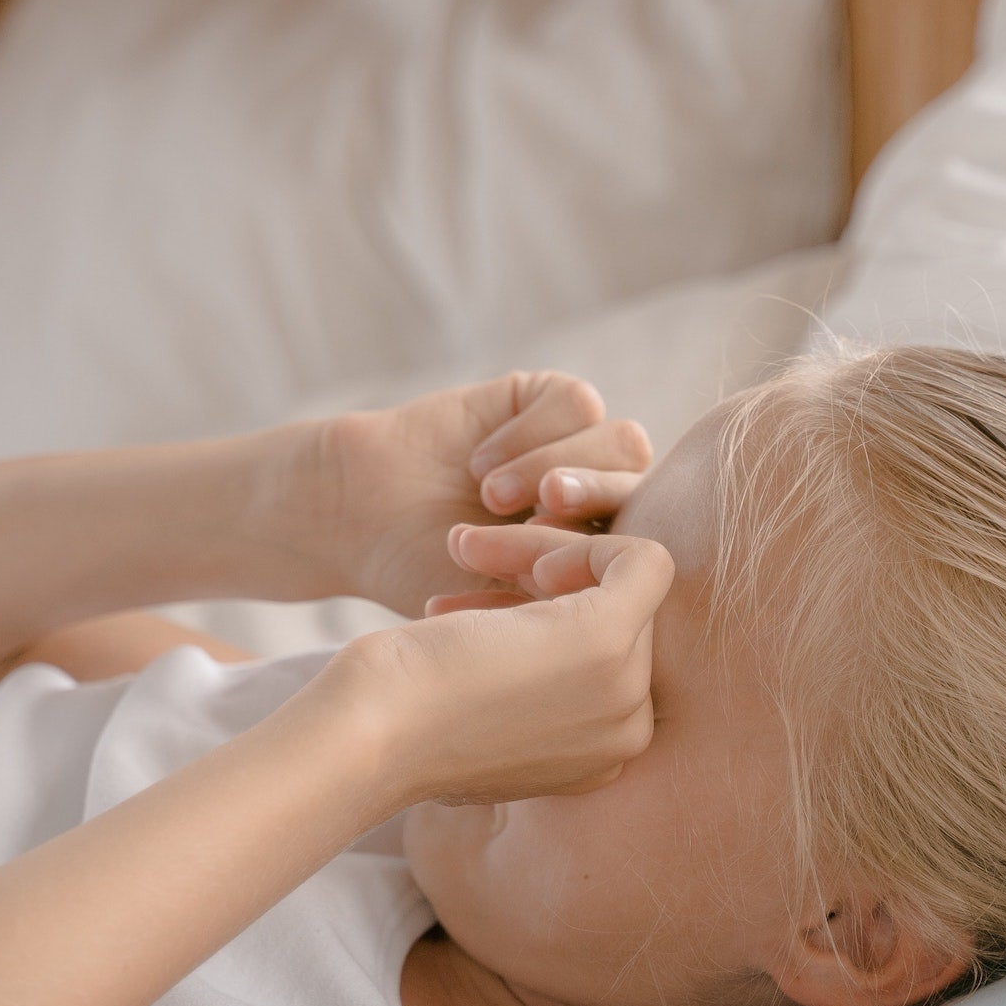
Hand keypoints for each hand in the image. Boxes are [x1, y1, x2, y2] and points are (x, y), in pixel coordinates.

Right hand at [288, 373, 652, 616]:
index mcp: (605, 559)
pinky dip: (529, 435)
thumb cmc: (430, 577)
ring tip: (494, 497)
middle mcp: (602, 502)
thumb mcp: (509, 603)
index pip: (644, 552)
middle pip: (641, 490)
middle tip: (543, 509)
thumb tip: (637, 588)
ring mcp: (580, 448)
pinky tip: (481, 465)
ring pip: (620, 442)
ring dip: (556, 466)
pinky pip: (579, 403)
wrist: (361, 520)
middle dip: (592, 501)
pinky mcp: (550, 402)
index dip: (605, 557)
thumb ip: (574, 593)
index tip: (543, 572)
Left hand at [314, 529, 673, 809]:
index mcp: (601, 756)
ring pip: (620, 584)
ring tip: (464, 551)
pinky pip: (642, 560)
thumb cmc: (397, 714)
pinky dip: (578, 539)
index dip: (540, 614)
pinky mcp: (608, 641)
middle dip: (537, 574)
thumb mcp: (473, 698)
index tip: (465, 609)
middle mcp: (627, 734)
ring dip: (540, 552)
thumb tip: (526, 634)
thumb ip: (520, 677)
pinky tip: (510, 555)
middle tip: (464, 557)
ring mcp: (625, 692)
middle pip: (612, 614)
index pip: (599, 653)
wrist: (367, 733)